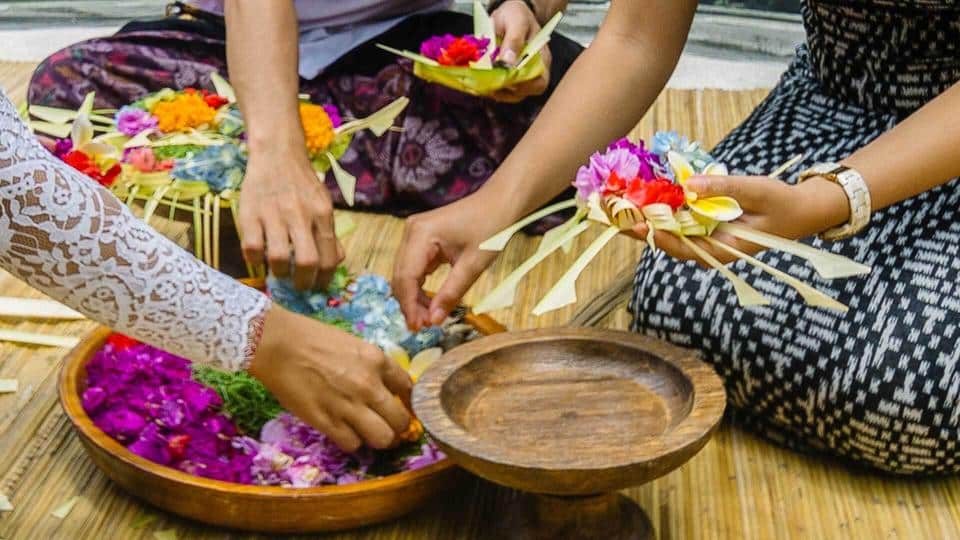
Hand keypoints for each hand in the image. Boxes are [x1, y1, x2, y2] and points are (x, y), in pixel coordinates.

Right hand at [238, 148, 344, 289]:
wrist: (277, 154)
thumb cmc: (302, 183)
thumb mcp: (323, 204)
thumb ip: (329, 234)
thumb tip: (336, 262)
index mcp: (322, 214)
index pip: (329, 258)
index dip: (324, 279)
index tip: (318, 286)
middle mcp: (300, 215)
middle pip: (306, 262)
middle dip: (303, 283)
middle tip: (299, 287)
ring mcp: (274, 214)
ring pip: (278, 259)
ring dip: (279, 273)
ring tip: (279, 271)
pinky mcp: (250, 214)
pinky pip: (251, 248)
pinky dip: (255, 260)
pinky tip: (259, 257)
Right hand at [249, 305, 412, 451]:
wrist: (278, 344)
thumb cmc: (312, 338)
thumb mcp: (353, 344)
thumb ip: (371, 366)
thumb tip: (384, 386)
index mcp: (377, 361)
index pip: (408, 388)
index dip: (407, 401)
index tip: (402, 405)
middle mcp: (369, 386)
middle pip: (400, 420)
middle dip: (397, 427)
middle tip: (389, 427)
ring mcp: (348, 406)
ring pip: (381, 438)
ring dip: (379, 439)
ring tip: (370, 434)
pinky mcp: (326, 422)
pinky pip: (352, 444)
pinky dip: (352, 442)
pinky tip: (345, 433)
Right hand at [392, 197, 502, 329]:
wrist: (499, 203)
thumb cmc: (491, 229)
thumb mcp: (473, 265)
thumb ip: (451, 293)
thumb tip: (434, 320)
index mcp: (421, 234)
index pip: (405, 276)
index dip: (409, 305)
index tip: (418, 327)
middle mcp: (411, 231)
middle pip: (400, 276)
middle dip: (410, 303)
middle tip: (423, 328)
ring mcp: (414, 233)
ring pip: (404, 273)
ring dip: (414, 297)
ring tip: (428, 318)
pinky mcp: (421, 238)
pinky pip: (413, 267)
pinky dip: (419, 286)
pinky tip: (429, 303)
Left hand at [490, 0, 550, 102]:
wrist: (510, 13)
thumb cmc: (517, 15)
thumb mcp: (516, 21)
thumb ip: (514, 40)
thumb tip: (507, 62)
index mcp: (542, 58)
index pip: (540, 82)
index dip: (524, 87)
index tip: (504, 81)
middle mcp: (534, 70)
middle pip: (526, 92)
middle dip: (506, 93)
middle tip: (488, 87)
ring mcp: (522, 75)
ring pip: (513, 95)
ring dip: (496, 93)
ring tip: (481, 87)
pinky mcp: (509, 76)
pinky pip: (503, 90)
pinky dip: (491, 90)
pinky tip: (480, 86)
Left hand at [631, 175, 848, 264]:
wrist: (801, 210)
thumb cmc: (781, 202)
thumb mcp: (755, 190)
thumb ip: (723, 188)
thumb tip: (688, 185)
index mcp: (724, 250)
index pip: (684, 248)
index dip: (659, 236)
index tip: (638, 225)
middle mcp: (712, 249)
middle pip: (670, 242)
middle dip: (643, 229)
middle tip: (615, 216)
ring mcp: (709, 239)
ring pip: (673, 232)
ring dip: (649, 219)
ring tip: (621, 207)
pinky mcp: (708, 227)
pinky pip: (682, 222)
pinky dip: (665, 211)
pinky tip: (646, 199)